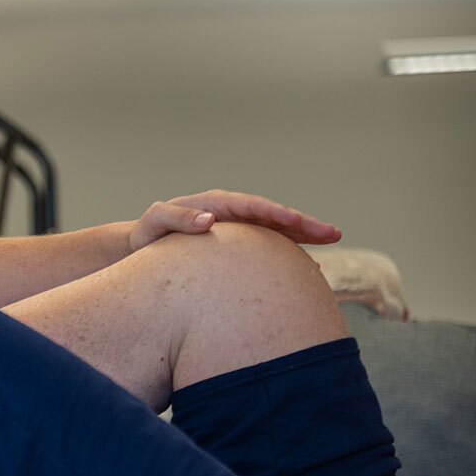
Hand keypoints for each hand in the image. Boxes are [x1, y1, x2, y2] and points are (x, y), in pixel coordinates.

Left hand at [128, 189, 341, 252]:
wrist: (142, 250)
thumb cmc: (147, 235)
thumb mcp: (155, 222)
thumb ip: (177, 217)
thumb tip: (209, 219)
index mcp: (217, 205)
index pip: (253, 206)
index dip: (277, 212)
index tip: (297, 220)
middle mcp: (233, 216)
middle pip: (274, 217)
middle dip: (303, 224)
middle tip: (333, 233)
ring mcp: (238, 232)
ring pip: (277, 233)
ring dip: (304, 237)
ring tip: (332, 242)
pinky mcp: (239, 251)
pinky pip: (269, 251)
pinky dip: (289, 257)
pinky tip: (309, 270)